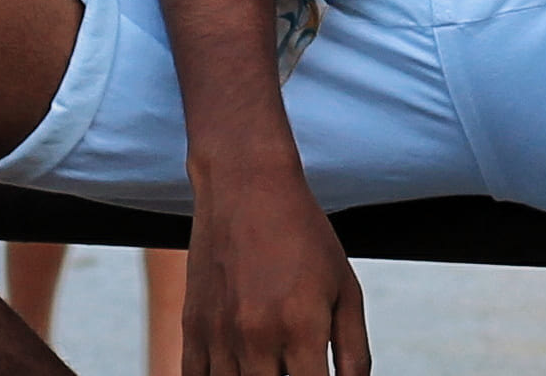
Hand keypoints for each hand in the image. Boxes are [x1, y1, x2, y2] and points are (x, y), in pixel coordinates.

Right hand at [184, 164, 369, 375]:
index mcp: (302, 327)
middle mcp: (257, 337)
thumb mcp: (345, 287)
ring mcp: (219, 336)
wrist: (247, 187)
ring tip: (270, 366)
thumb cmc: (305, 237)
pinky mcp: (192, 330)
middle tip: (296, 369)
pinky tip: (239, 370)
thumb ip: (354, 349)